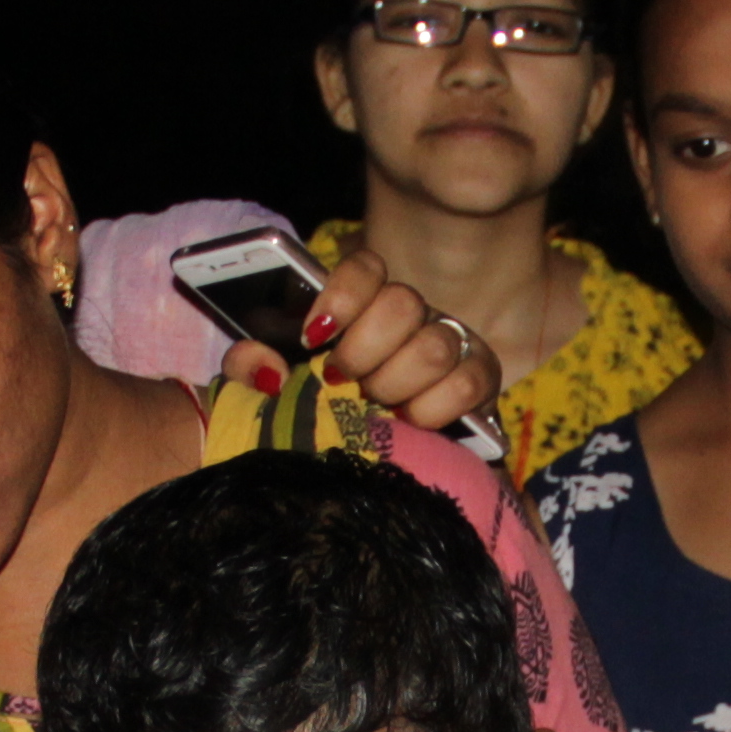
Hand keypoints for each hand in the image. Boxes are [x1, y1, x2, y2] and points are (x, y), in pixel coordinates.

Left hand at [270, 242, 508, 434]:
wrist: (367, 464)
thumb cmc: (318, 411)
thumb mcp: (273, 385)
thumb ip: (250, 364)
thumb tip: (265, 369)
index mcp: (363, 303)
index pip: (365, 267)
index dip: (342, 296)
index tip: (312, 336)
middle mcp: (411, 314)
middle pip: (402, 302)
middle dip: (365, 351)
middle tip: (341, 383)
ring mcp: (450, 342)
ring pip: (435, 344)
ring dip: (397, 383)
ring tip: (374, 407)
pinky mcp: (480, 378)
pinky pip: (468, 381)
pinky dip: (434, 406)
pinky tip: (410, 421)